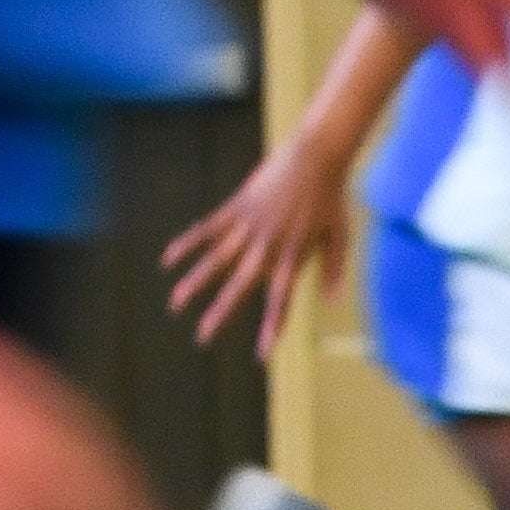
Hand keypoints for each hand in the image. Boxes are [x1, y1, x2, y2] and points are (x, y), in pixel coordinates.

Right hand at [161, 140, 356, 355]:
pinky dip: (188, 242)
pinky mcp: (236, 206)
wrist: (316, 157)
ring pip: (217, 259)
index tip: (262, 352)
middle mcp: (268, 245)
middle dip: (221, 312)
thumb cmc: (331, 197)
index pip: (280, 299)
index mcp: (294, 256)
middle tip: (202, 336)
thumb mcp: (341, 236)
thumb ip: (336, 270)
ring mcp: (249, 226)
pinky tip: (168, 257)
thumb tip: (333, 303)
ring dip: (195, 281)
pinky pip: (208, 228)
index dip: (271, 326)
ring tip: (175, 302)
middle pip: (240, 285)